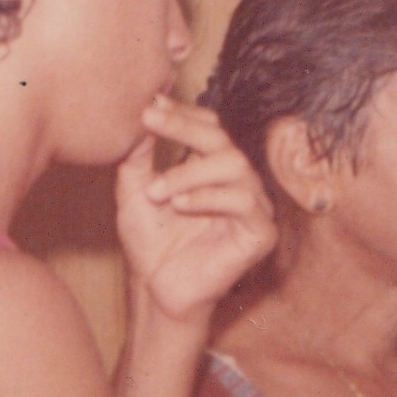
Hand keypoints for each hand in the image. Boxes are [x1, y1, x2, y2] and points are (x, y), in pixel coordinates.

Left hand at [117, 96, 274, 324]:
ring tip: (157, 192)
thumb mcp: (135, 193)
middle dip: (184, 129)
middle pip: (223, 140)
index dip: (184, 114)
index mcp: (213, 171)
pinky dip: (209, 198)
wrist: (157, 291)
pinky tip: (180, 205)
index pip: (210, 129)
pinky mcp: (262, 234)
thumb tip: (143, 118)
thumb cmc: (151, 244)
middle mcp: (238, 184)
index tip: (150, 105)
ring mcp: (254, 208)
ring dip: (190, 173)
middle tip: (150, 123)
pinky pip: (244, 202)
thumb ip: (139, 158)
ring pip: (235, 166)